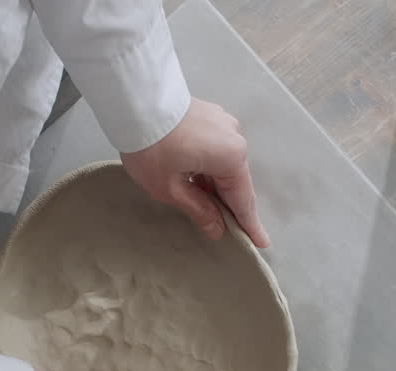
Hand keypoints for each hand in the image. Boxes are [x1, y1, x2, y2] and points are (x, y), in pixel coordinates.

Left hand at [121, 98, 270, 247]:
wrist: (135, 101)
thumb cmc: (151, 147)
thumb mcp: (171, 188)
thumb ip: (199, 210)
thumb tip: (217, 228)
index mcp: (231, 157)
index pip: (243, 200)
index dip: (249, 224)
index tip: (260, 243)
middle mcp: (235, 137)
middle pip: (236, 181)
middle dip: (231, 206)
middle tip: (232, 231)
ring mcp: (224, 123)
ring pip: (225, 165)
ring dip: (217, 186)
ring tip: (207, 208)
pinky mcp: (211, 116)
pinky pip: (216, 149)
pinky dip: (210, 168)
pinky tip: (198, 181)